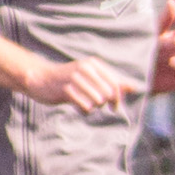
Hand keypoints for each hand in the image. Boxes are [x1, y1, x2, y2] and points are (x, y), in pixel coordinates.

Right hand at [23, 54, 138, 112]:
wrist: (41, 79)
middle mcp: (85, 68)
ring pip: (98, 101)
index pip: (115, 84)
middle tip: (95, 105)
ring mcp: (75, 78)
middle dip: (105, 104)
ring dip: (93, 107)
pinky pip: (86, 107)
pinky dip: (84, 110)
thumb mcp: (91, 77)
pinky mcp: (66, 89)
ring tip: (85, 104)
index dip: (118, 99)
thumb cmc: (69, 80)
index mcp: (94, 64)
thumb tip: (134, 87)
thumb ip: (112, 82)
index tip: (114, 107)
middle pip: (108, 94)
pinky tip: (79, 107)